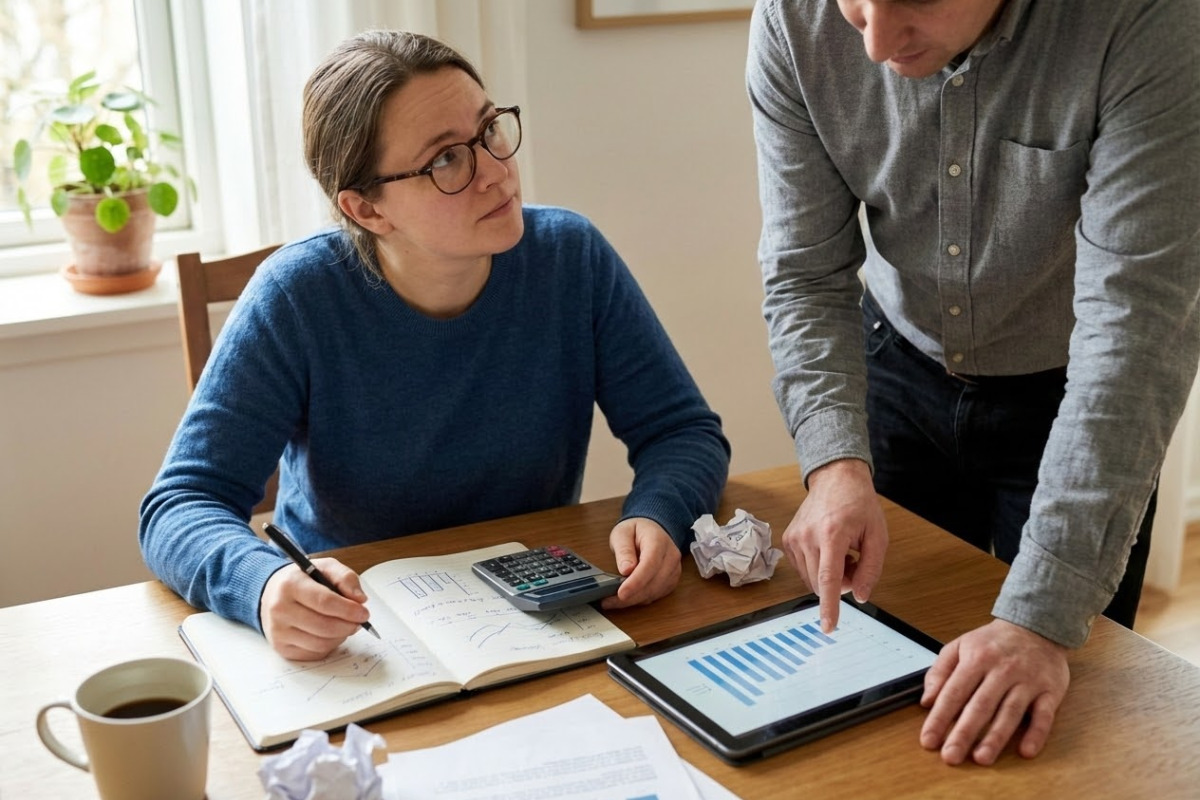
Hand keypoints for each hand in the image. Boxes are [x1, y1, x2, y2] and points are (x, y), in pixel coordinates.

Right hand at [260, 557, 371, 659]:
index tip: (364, 613)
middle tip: (359, 621)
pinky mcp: (281, 648)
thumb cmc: (303, 580)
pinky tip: (330, 634)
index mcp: (291, 584)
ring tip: (345, 625)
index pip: (324, 602)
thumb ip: (345, 578)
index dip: (348, 610)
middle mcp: (280, 609)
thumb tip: (360, 599)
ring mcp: (278, 631)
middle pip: (324, 626)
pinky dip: (329, 646)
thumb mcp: (325, 567)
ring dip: (341, 636)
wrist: (272, 594)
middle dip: (348, 625)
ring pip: (321, 643)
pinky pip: (314, 653)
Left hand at [600, 517, 680, 608]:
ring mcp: (673, 570)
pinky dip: (641, 599)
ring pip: (655, 592)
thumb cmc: (637, 530)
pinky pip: (657, 595)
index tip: (621, 593)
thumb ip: (624, 550)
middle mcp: (670, 557)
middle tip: (609, 601)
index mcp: (658, 541)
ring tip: (613, 600)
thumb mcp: (622, 533)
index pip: (650, 564)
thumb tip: (626, 569)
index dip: (636, 582)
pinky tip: (627, 598)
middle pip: (654, 583)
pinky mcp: (671, 580)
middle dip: (631, 596)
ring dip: (634, 600)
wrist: (653, 529)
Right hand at [781, 459, 887, 630]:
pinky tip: (828, 550)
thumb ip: (871, 569)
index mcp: (832, 534)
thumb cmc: (859, 504)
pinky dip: (818, 568)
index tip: (828, 626)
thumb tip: (860, 596)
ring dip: (829, 576)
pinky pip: (803, 569)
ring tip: (842, 553)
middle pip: (821, 583)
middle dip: (840, 584)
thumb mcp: (877, 536)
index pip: (829, 578)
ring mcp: (794, 538)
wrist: (835, 478)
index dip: (829, 606)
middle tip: (855, 563)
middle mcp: (808, 537)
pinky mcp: (787, 540)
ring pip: (811, 579)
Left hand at [920, 619, 1069, 764]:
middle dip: (964, 733)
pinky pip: (1044, 715)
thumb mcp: (960, 646)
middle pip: (980, 706)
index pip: (954, 692)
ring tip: (981, 758)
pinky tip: (1026, 751)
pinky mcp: (1050, 691)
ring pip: (1010, 712)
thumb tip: (928, 701)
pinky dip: (1036, 734)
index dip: (940, 718)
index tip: (929, 740)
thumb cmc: (993, 642)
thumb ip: (940, 672)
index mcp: (977, 659)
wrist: (1035, 626)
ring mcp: (1027, 681)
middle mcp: (1002, 670)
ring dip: (996, 737)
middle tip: (951, 756)